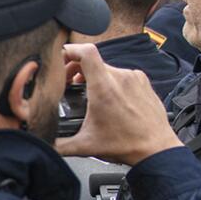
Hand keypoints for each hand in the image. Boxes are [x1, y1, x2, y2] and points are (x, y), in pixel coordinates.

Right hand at [53, 43, 182, 165]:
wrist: (156, 149)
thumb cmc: (127, 145)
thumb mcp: (85, 146)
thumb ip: (59, 145)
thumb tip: (44, 144)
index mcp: (103, 88)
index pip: (85, 52)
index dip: (70, 50)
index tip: (61, 57)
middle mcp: (119, 77)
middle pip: (92, 60)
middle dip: (77, 68)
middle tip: (70, 83)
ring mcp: (133, 78)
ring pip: (107, 68)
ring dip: (95, 76)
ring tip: (90, 92)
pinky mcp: (143, 82)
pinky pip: (122, 74)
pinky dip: (112, 81)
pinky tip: (111, 97)